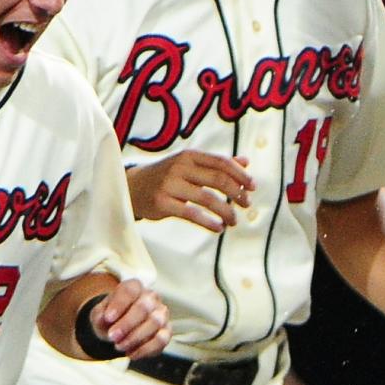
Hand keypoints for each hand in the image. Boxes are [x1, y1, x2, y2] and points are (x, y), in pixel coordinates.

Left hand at [91, 278, 173, 359]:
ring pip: (155, 323)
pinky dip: (145, 349)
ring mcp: (161, 314)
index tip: (108, 318)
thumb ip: (100, 316)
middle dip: (127, 324)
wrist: (117, 329)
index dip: (119, 304)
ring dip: (135, 338)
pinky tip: (131, 353)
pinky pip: (161, 340)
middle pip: (144, 307)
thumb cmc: (110, 318)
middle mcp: (151, 298)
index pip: (130, 291)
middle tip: (112, 336)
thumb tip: (106, 320)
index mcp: (134, 287)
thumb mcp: (99, 315)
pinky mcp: (167, 332)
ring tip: (119, 346)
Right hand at [129, 149, 254, 231]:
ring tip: (234, 221)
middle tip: (246, 204)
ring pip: (207, 199)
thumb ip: (216, 163)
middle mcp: (179, 167)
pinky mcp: (162, 202)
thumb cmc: (166, 176)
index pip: (221, 162)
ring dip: (226, 211)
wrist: (131, 187)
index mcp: (189, 156)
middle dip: (237, 193)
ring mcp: (170, 185)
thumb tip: (245, 161)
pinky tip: (219, 228)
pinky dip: (209, 222)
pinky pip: (192, 214)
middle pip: (218, 179)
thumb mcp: (189, 165)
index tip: (253, 187)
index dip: (240, 175)